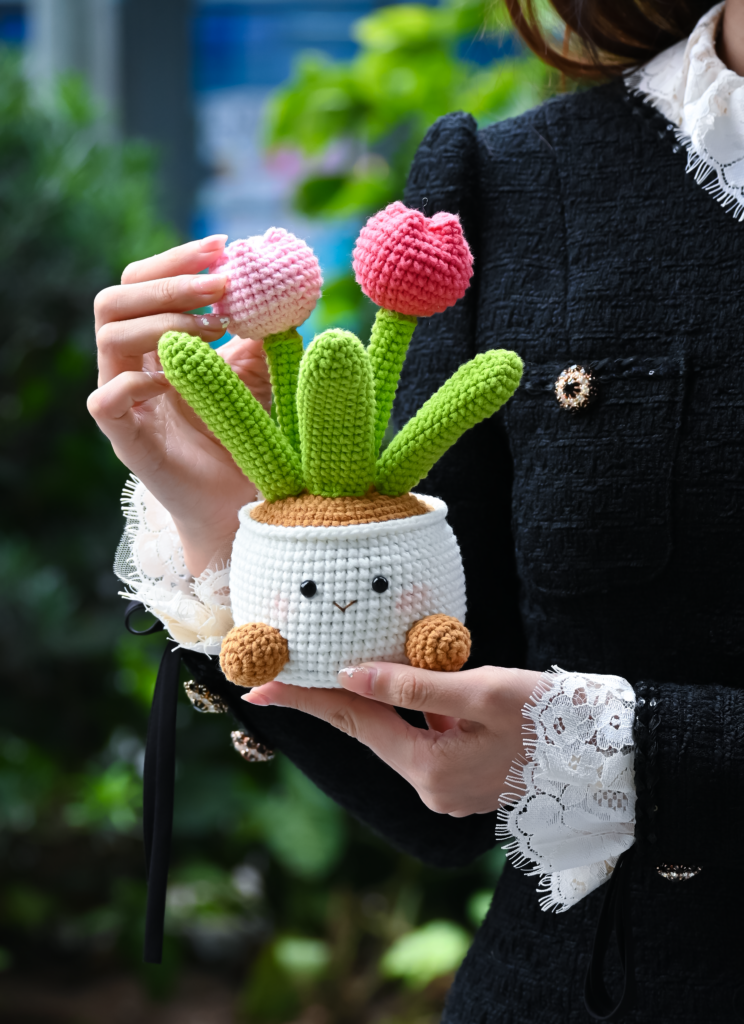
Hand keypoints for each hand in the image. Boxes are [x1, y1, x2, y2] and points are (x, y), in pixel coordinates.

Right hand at [87, 236, 271, 575]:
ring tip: (215, 330)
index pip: (142, 283)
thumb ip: (262, 331)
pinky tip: (179, 379)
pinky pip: (106, 400)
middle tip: (221, 285)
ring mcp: (123, 402)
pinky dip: (138, 381)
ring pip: (109, 337)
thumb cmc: (246, 434)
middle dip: (169, 282)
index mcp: (155, 344)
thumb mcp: (260, 372)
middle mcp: (131, 366)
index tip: (222, 247)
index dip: (177, 260)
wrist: (241, 501)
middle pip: (115, 300)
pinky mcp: (125, 441)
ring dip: (163, 322)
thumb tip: (280, 285)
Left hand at [242, 663, 541, 815]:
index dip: (305, 699)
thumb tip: (350, 673)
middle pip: (368, 731)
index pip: (354, 722)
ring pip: (394, 733)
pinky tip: (392, 686)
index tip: (259, 687)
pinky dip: (402, 710)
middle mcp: (432, 787)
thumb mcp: (482, 692)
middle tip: (276, 676)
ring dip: (366, 702)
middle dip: (326, 699)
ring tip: (326, 673)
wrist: (611, 755)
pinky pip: (420, 738)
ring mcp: (449, 787)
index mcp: (430, 770)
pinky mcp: (465, 777)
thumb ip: (414, 685)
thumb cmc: (553, 717)